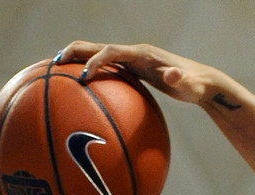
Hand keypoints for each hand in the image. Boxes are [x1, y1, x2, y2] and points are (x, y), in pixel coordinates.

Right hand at [55, 41, 215, 104]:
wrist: (201, 81)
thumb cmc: (195, 84)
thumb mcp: (188, 83)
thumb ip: (179, 78)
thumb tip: (173, 75)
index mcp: (142, 53)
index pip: (111, 52)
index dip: (95, 61)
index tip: (82, 76)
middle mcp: (134, 53)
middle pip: (97, 47)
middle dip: (75, 53)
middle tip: (53, 64)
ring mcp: (132, 60)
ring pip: (98, 55)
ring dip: (77, 60)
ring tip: (55, 71)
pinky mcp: (133, 69)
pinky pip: (106, 67)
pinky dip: (90, 71)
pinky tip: (79, 86)